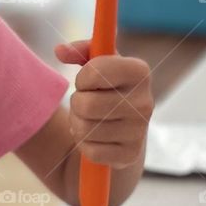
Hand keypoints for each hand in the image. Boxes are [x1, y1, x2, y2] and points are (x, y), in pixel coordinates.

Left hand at [55, 40, 152, 168]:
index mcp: (140, 72)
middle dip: (76, 104)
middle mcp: (146, 101)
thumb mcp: (98, 64)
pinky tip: (95, 138)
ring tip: (88, 119)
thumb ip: (81, 51)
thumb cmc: (108, 88)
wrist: (124, 130)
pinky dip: (85, 145)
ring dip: (77, 125)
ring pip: (85, 129)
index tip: (88, 81)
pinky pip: (91, 151)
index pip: (96, 71)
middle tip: (84, 103)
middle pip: (86, 104)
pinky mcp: (130, 155)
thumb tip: (60, 51)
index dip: (83, 77)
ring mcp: (139, 131)